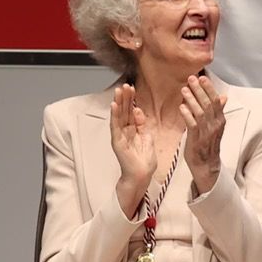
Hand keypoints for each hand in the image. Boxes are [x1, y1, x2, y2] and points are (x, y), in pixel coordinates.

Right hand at [110, 85, 155, 211]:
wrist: (141, 176)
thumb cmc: (144, 161)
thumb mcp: (147, 138)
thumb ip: (142, 125)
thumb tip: (138, 111)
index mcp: (132, 130)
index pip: (130, 111)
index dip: (131, 100)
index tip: (132, 88)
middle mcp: (124, 132)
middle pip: (124, 111)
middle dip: (125, 98)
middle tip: (125, 85)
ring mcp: (119, 136)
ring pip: (119, 116)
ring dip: (118, 103)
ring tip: (118, 91)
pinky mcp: (117, 142)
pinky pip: (115, 126)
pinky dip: (115, 116)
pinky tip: (114, 106)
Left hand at [180, 74, 227, 194]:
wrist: (206, 165)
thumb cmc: (209, 144)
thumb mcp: (216, 126)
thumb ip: (218, 111)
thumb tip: (223, 96)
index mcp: (220, 120)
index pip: (216, 101)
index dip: (209, 89)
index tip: (202, 78)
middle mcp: (215, 125)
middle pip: (208, 104)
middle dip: (200, 90)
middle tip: (192, 78)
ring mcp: (206, 132)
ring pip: (200, 112)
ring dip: (192, 99)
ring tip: (184, 89)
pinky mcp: (196, 139)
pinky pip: (192, 124)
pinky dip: (187, 114)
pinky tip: (181, 106)